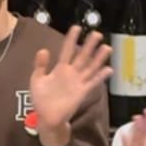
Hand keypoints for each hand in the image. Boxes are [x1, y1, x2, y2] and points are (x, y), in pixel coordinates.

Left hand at [30, 26, 111, 141]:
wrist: (46, 118)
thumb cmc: (41, 99)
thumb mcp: (37, 79)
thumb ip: (40, 65)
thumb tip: (43, 49)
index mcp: (60, 68)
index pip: (67, 50)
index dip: (71, 39)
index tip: (76, 27)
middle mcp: (71, 73)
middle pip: (82, 56)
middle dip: (90, 45)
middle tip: (97, 33)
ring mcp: (78, 82)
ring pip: (90, 67)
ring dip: (98, 58)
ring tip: (107, 48)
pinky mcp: (82, 92)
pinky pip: (93, 83)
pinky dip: (101, 77)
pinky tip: (108, 69)